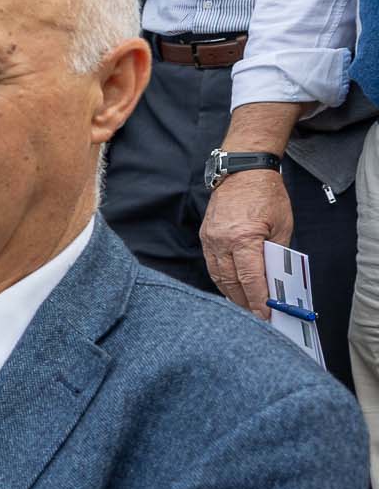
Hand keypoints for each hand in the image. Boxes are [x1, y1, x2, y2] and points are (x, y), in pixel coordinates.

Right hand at [201, 168, 292, 318]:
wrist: (242, 172)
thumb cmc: (266, 195)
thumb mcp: (282, 225)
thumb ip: (277, 254)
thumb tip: (277, 280)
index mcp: (244, 237)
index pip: (250, 279)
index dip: (258, 300)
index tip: (265, 315)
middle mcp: (222, 241)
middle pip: (231, 282)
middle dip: (245, 302)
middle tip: (257, 316)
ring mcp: (210, 240)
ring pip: (218, 277)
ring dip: (231, 294)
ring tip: (244, 306)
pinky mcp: (205, 237)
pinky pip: (212, 266)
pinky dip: (222, 280)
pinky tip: (232, 288)